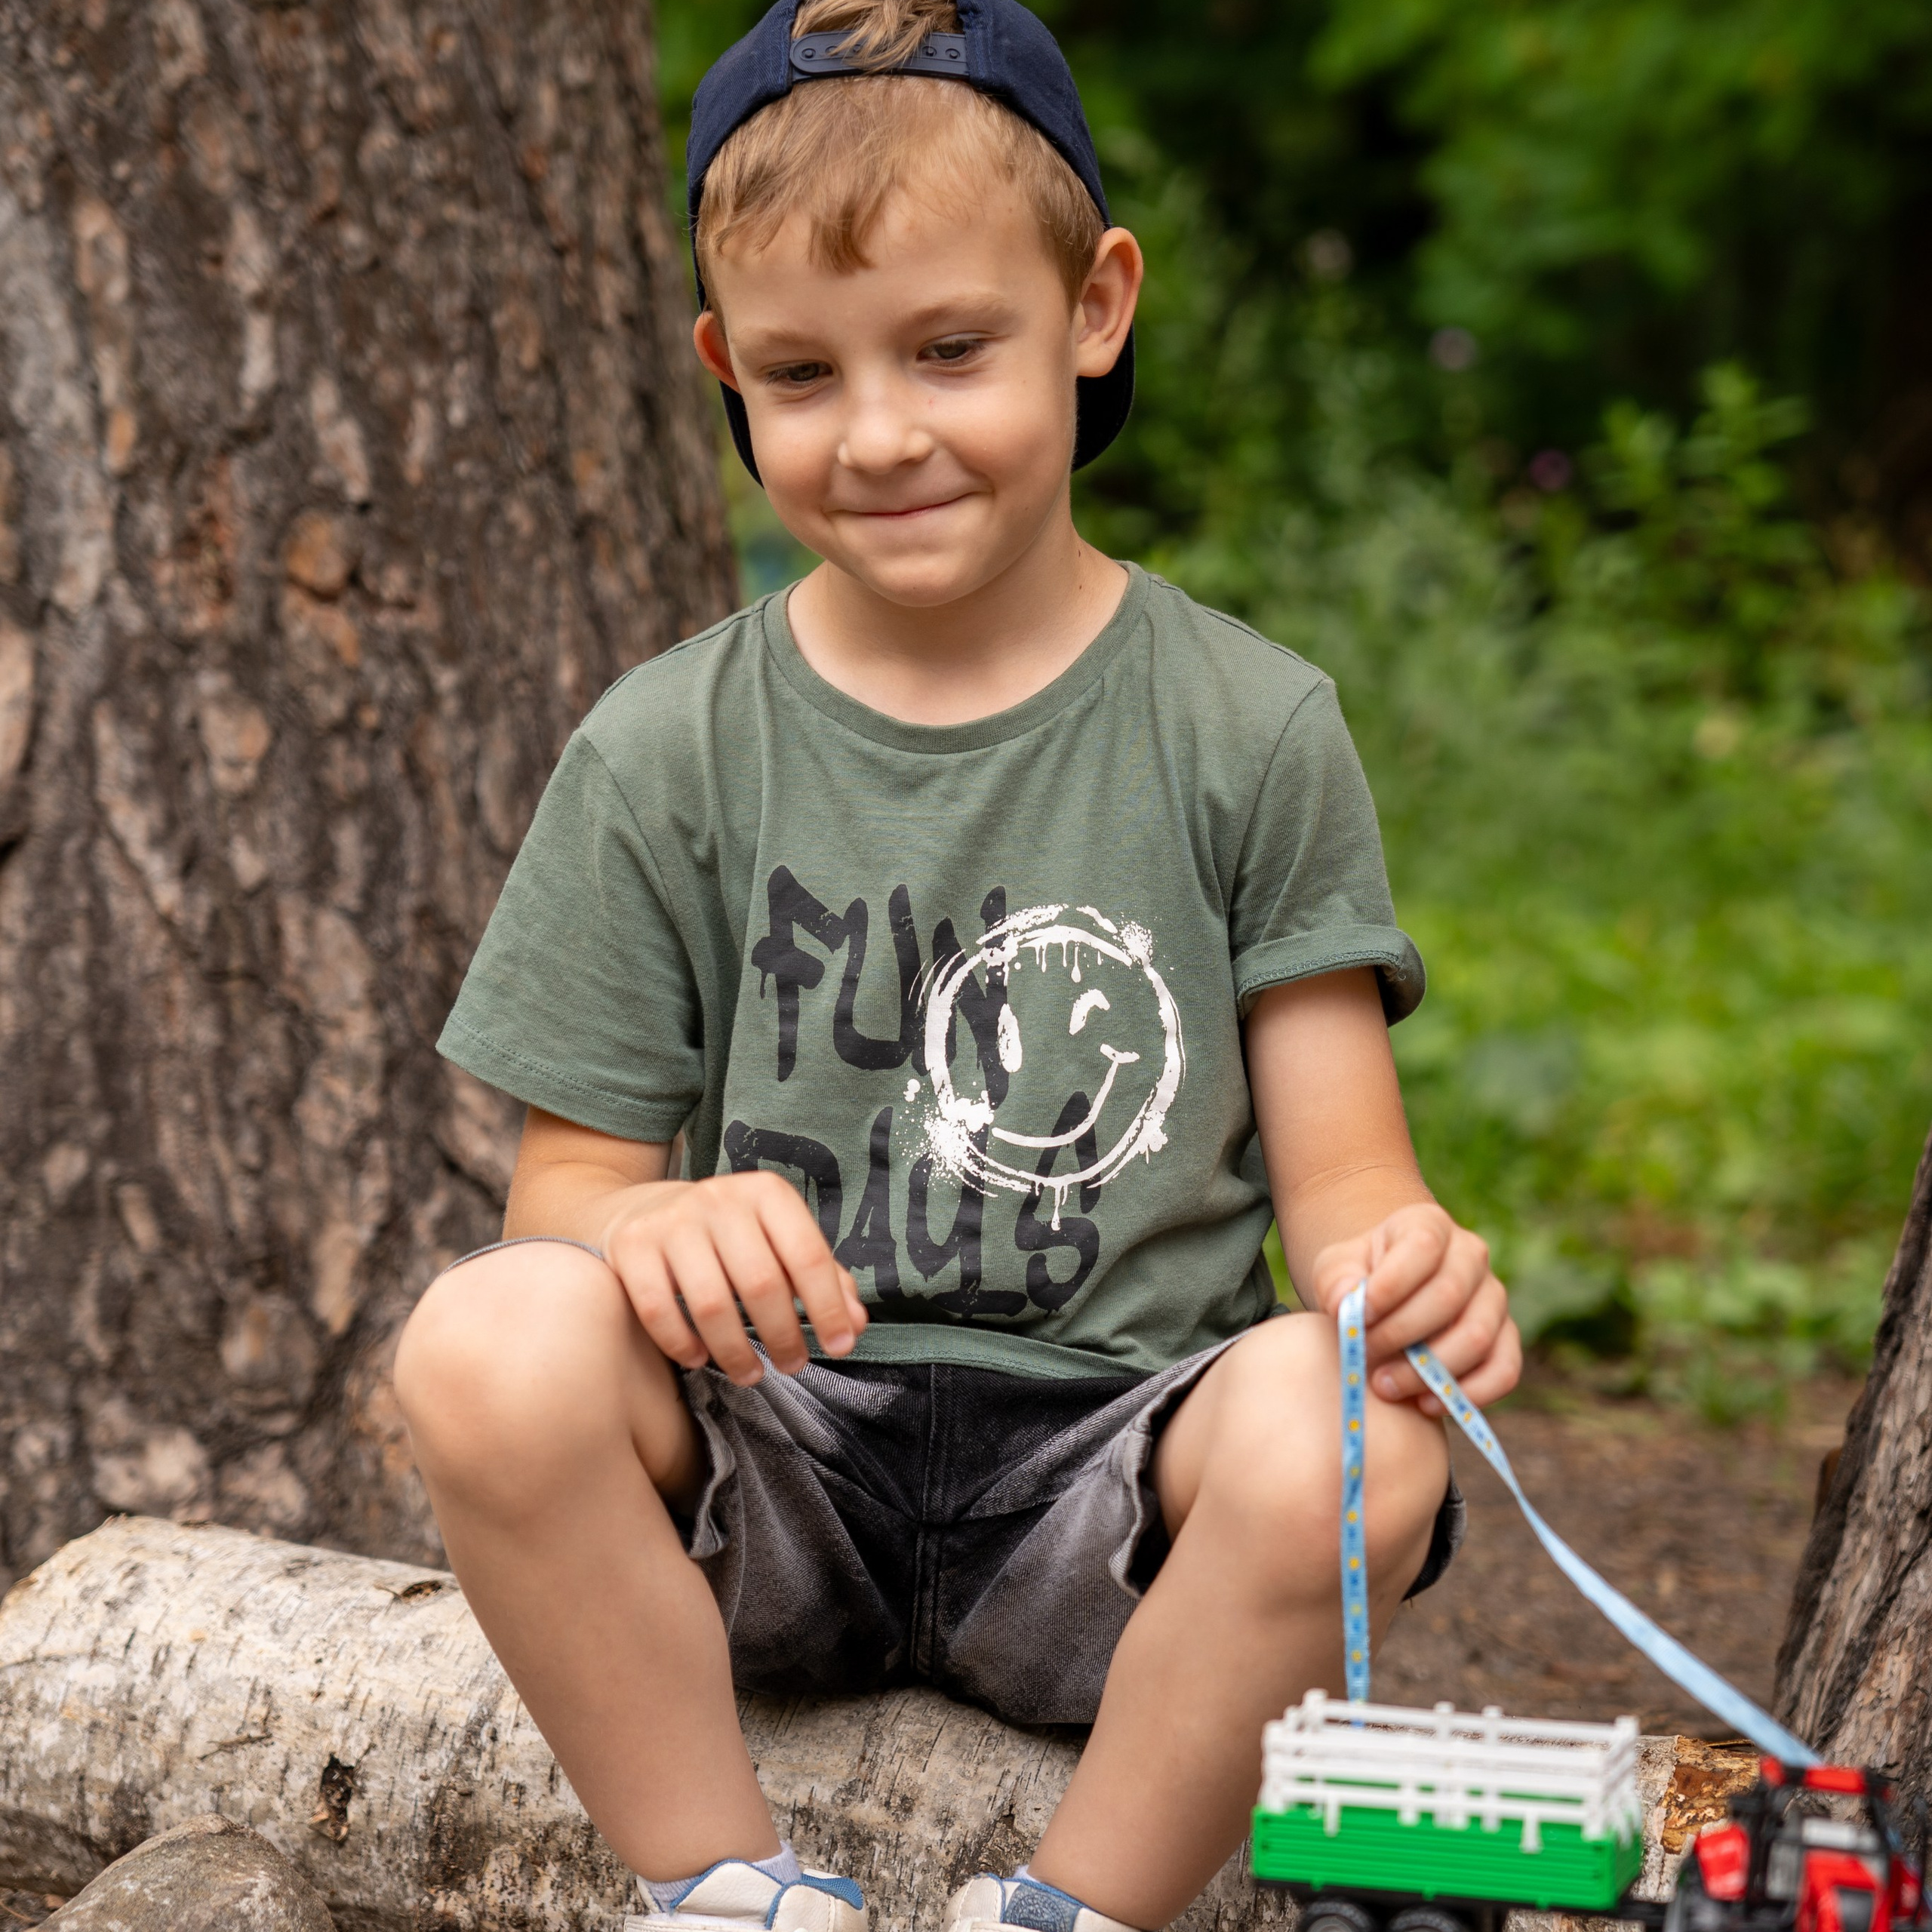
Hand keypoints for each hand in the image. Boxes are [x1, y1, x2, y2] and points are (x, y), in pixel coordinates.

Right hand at [598, 1173, 867, 1385]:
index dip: (828, 1306)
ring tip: (751, 1374)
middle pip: (761, 1283)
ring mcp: (671, 1221)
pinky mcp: (632, 1246)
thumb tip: (856, 1323)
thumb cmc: (729, 1235)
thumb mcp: (778, 1240)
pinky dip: (682, 1344)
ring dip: (736, 1352)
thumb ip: (822, 1278)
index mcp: (766, 1194)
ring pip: (711, 1303)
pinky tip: (699, 1359)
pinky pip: (659, 1310)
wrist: (644, 1209)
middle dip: (783, 1336)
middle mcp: (719, 1199)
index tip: (841, 1347)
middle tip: (792, 1365)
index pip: (807, 1254)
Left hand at [1309, 1201, 1520, 1413]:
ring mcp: (1494, 1297)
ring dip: (1429, 1370)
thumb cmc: (1361, 1279)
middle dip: (1401, 1333)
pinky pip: (1504, 1370)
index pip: (1423, 1247)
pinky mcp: (1506, 1338)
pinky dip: (1468, 1395)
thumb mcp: (1336, 1269)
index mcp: (1428, 1225)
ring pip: (1477, 1337)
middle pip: (1449, 1296)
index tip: (1359, 1316)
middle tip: (1365, 1356)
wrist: (1387, 1301)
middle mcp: (1471, 1255)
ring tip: (1385, 1385)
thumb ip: (1336, 1281)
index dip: (1391, 1286)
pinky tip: (1425, 1404)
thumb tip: (1348, 1302)